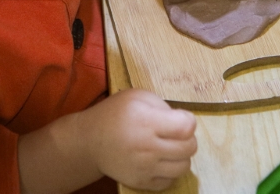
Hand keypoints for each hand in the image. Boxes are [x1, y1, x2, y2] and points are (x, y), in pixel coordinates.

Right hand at [82, 89, 196, 190]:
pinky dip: (169, 171)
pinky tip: (160, 160)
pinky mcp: (141, 182)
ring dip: (181, 156)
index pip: (186, 127)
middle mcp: (147, 147)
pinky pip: (170, 180)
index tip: (179, 118)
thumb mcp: (137, 97)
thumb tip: (183, 121)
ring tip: (170, 147)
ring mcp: (145, 168)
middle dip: (187, 137)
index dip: (188, 120)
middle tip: (175, 133)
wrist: (90, 141)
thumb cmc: (115, 114)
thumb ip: (162, 106)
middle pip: (189, 147)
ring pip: (183, 166)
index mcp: (146, 122)